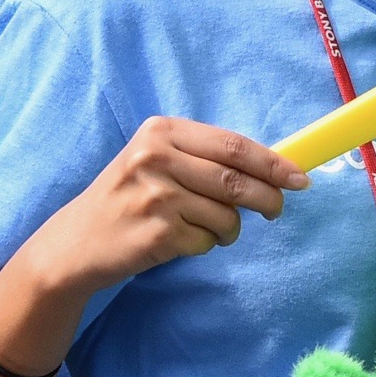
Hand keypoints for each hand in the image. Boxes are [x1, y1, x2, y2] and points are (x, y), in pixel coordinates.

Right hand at [7, 116, 311, 298]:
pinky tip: (179, 240)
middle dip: (268, 198)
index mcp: (161, 131)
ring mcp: (155, 196)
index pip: (233, 145)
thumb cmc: (129, 197)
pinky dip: (205, 245)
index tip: (299, 177)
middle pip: (236, 180)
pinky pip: (207, 241)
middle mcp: (155, 158)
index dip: (273, 163)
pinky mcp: (156, 232)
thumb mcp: (157, 161)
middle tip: (277, 210)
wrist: (76, 242)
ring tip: (207, 228)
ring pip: (226, 215)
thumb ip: (205, 157)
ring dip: (229, 229)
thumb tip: (276, 166)